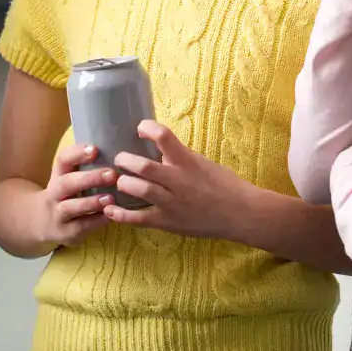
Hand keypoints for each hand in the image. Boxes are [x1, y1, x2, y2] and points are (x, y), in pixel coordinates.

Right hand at [35, 144, 116, 248]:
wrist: (40, 221)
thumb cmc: (65, 193)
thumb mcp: (68, 177)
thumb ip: (86, 166)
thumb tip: (118, 151)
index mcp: (58, 175)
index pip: (63, 160)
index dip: (77, 153)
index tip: (95, 149)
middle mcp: (54, 193)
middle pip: (67, 183)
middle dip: (89, 178)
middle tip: (111, 174)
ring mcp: (58, 214)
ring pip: (71, 207)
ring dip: (91, 202)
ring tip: (110, 198)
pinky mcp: (66, 232)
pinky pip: (81, 227)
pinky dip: (96, 221)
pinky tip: (110, 216)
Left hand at [105, 121, 249, 237]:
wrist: (242, 214)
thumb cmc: (225, 185)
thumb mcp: (203, 163)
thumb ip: (180, 157)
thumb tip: (157, 149)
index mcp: (188, 162)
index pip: (164, 137)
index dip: (148, 128)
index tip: (140, 127)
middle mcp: (178, 181)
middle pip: (144, 167)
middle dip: (126, 160)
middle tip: (120, 158)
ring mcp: (172, 203)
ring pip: (139, 190)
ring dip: (123, 183)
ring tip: (118, 180)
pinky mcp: (169, 222)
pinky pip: (140, 219)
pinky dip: (121, 215)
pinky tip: (109, 210)